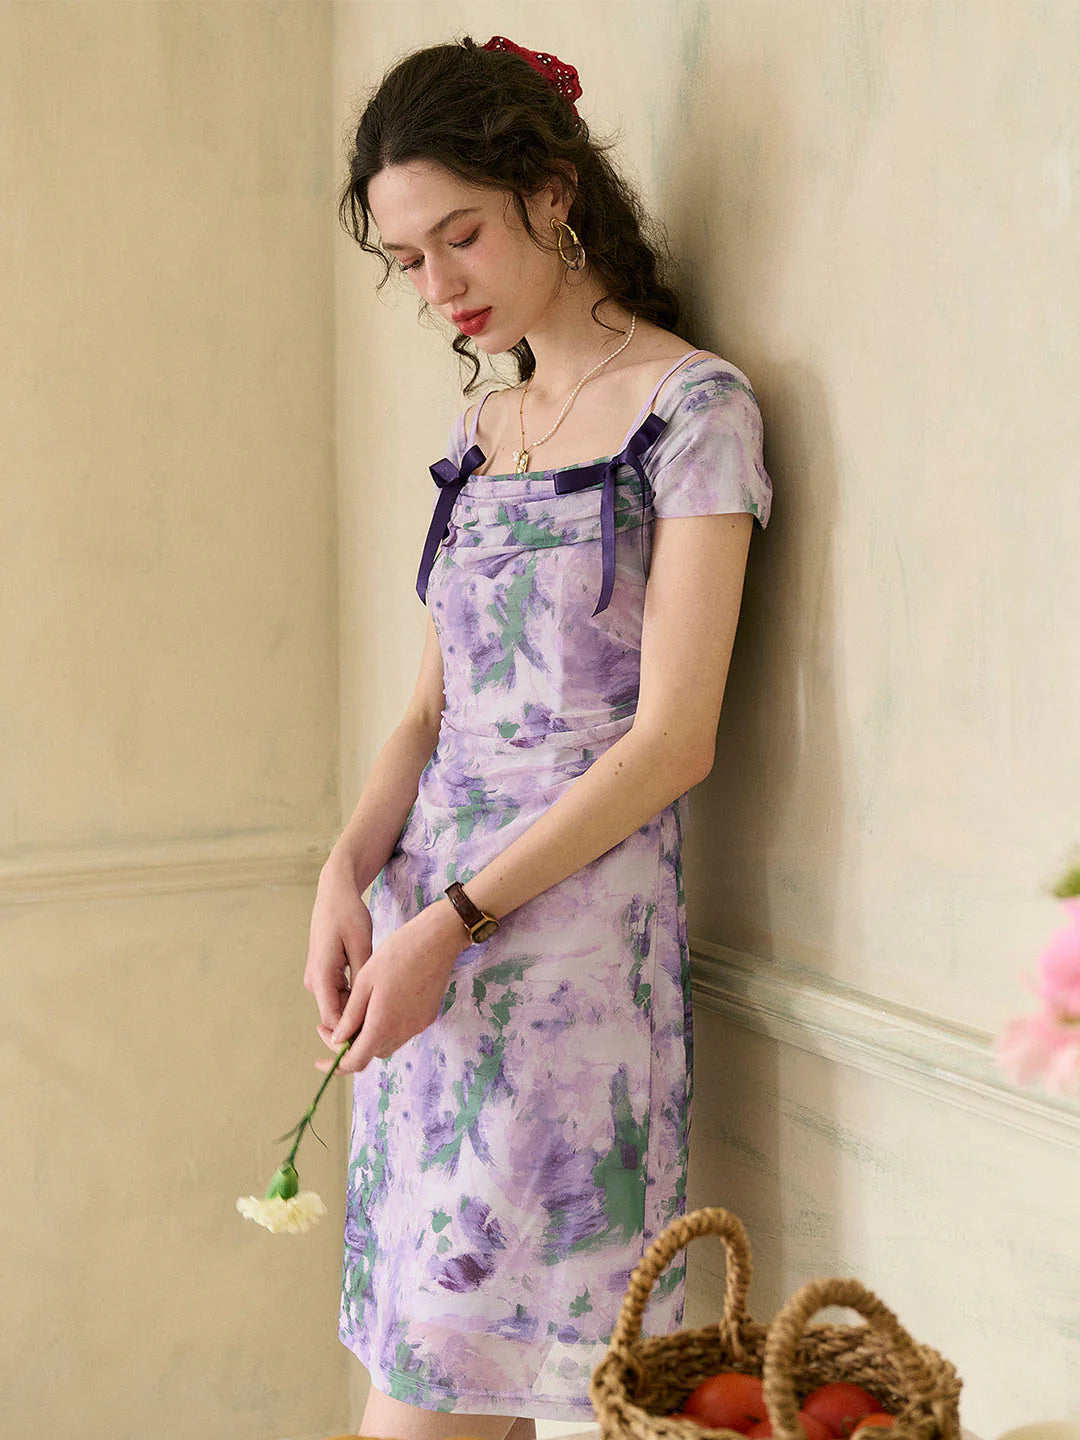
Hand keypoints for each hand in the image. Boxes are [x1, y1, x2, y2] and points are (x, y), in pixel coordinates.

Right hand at [303, 849, 372, 1033]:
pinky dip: (357, 995)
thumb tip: (368, 1011)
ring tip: (389, 1003)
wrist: (334, 893)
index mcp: (320, 977)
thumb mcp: (362, 946)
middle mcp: (314, 981)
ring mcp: (317, 977)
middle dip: (360, 1022)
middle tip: (392, 1019)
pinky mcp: (324, 972)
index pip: (333, 1021)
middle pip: (336, 1016)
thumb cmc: (348, 915)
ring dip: (360, 1007)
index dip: (353, 1034)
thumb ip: (362, 980)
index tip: (380, 1034)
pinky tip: (379, 988)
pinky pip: (340, 993)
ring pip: (339, 1005)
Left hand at [315, 898, 468, 1076]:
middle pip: (370, 1053)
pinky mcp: (427, 1017)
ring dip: (369, 1036)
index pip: (355, 1061)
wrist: (437, 940)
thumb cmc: (397, 953)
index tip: (320, 1060)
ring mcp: (418, 1026)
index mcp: (382, 1024)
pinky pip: (402, 1032)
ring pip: (386, 1043)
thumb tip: (337, 1039)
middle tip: (334, 1025)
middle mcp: (402, 1032)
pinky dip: (386, 1027)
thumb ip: (350, 1015)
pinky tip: (381, 1005)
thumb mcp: (364, 982)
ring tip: (358, 1012)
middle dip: (350, 1045)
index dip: (335, 1064)